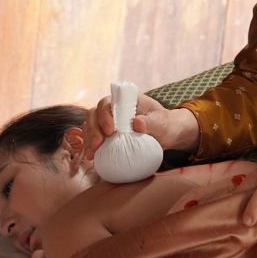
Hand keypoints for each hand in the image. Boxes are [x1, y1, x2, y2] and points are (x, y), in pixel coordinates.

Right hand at [83, 92, 200, 159]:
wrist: (167, 134)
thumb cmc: (165, 125)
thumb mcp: (161, 123)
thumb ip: (151, 123)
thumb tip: (136, 122)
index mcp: (127, 100)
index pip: (108, 102)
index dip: (105, 115)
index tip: (110, 130)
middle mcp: (115, 108)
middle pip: (95, 113)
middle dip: (94, 128)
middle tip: (98, 144)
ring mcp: (109, 121)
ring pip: (91, 125)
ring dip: (89, 138)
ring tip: (92, 153)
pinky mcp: (107, 134)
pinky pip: (94, 137)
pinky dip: (90, 146)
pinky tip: (91, 156)